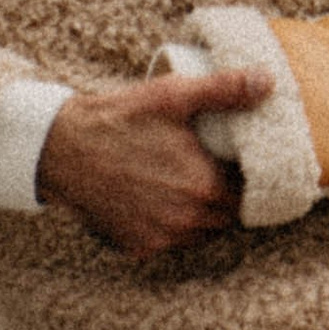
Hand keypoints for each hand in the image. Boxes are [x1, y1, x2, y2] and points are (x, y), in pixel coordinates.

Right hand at [36, 70, 271, 259]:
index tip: (237, 162)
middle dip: (224, 195)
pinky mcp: (136, 247)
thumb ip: (225, 91)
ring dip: (199, 213)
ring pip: (199, 232)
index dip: (247, 178)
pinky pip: (168, 241)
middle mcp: (186, 221)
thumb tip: (268, 82)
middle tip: (211, 168)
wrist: (60, 149)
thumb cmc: (118, 119)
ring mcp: (159, 239)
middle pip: (226, 215)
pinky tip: (157, 197)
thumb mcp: (174, 96)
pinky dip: (168, 225)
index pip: (248, 193)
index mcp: (204, 187)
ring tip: (185, 181)